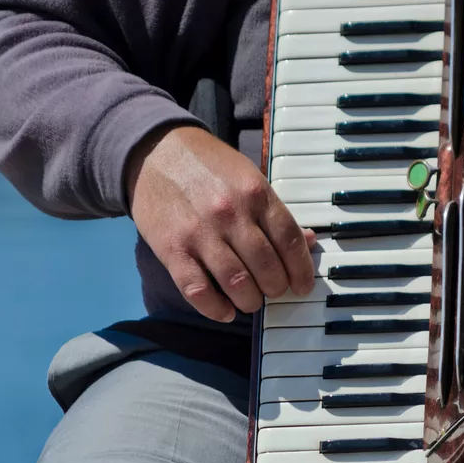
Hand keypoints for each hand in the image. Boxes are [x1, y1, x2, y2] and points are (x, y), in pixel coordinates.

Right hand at [125, 125, 315, 321]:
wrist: (155, 151)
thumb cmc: (208, 166)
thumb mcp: (249, 177)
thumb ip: (275, 211)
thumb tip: (308, 240)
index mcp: (256, 193)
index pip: (289, 240)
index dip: (302, 270)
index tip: (303, 285)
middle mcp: (231, 213)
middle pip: (267, 267)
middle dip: (276, 289)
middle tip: (274, 291)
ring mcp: (200, 232)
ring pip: (237, 283)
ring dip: (249, 301)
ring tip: (250, 301)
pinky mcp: (172, 248)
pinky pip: (197, 290)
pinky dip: (215, 308)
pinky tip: (225, 311)